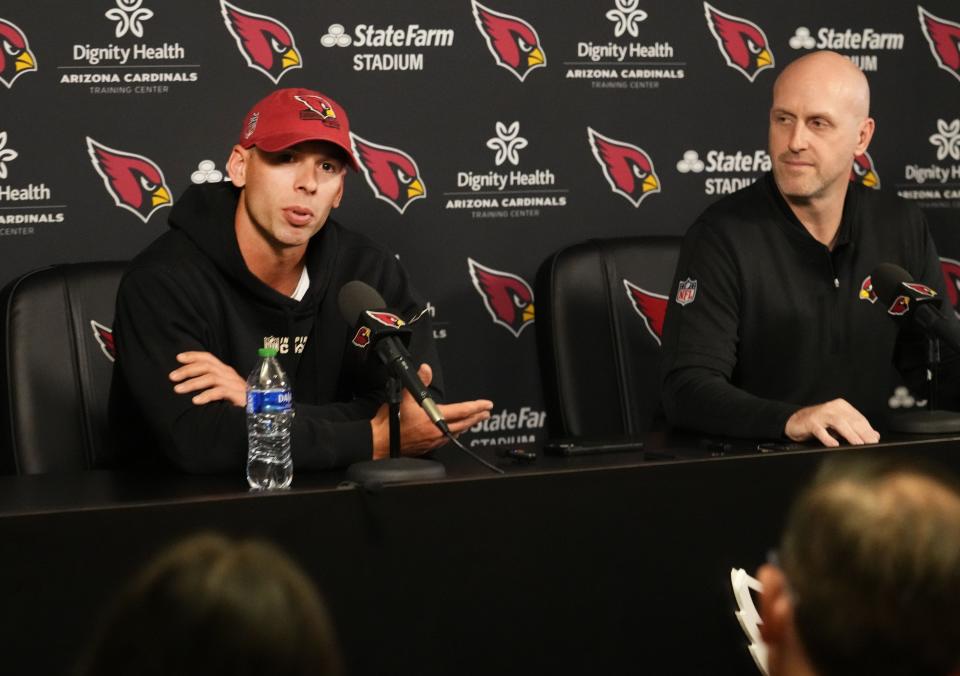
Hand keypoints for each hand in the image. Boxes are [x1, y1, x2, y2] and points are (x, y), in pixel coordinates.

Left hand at [169, 351, 245, 406]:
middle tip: (172, 377)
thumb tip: (189, 384)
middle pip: (207, 366)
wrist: (259, 411)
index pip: (209, 358)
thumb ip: (211, 385)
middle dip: (187, 370)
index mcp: (225, 371)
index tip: (178, 358)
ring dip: (192, 383)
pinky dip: (206, 395)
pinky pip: (220, 392)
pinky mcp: (238, 395)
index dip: (193, 356)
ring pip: (211, 377)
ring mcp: (234, 384)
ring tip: (178, 389)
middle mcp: (229, 375)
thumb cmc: (238, 402)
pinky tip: (195, 401)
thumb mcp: (224, 390)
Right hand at [371, 363, 493, 459]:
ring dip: (467, 425)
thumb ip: (419, 382)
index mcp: (435, 418)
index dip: (476, 407)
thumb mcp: (405, 397)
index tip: (487, 404)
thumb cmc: (391, 422)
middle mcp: (438, 431)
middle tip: (486, 413)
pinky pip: (447, 439)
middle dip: (477, 417)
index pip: (462, 411)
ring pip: (457, 432)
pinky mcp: (429, 447)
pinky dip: (455, 433)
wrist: (381, 441)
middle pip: (464, 423)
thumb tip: (426, 369)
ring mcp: (434, 441)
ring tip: (474, 421)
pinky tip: (454, 432)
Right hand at [784, 398, 879, 446]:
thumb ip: (855, 428)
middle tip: (871, 444)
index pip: (859, 418)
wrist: (795, 422)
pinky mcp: (811, 422)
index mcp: (841, 406)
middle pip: (851, 420)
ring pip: (839, 423)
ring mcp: (821, 414)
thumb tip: (875, 435)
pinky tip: (834, 445)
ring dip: (850, 434)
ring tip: (859, 444)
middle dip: (863, 433)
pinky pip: (821, 431)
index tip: (875, 440)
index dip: (868, 430)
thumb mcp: (838, 425)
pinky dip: (828, 438)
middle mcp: (832, 407)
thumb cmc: (819, 424)